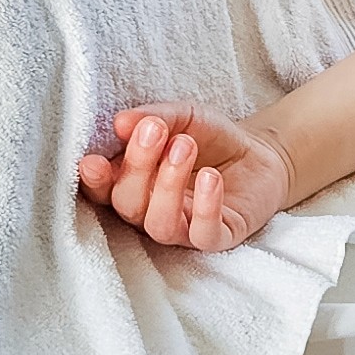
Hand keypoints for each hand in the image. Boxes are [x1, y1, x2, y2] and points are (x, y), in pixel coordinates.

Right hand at [77, 107, 293, 251]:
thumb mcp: (183, 117)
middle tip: (155, 131)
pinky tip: (212, 177)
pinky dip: (206, 207)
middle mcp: (152, 211)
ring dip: (168, 186)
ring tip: (186, 145)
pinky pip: (203, 234)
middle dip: (137, 167)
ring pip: (159, 225)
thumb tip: (120, 123)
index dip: (94, 181)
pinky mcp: (217, 237)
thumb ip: (154, 117)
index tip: (93, 161)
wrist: (261, 154)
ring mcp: (183, 229)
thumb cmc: (211, 138)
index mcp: (134, 184)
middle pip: (128, 205)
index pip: (103, 191)